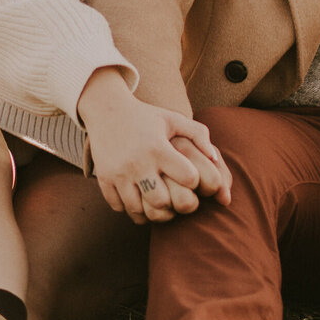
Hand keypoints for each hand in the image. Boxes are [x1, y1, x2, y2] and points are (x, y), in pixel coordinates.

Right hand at [77, 68, 231, 223]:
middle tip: (176, 199)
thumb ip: (199, 134)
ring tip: (159, 203)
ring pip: (138, 209)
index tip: (190, 177)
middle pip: (161, 201)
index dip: (194, 181)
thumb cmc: (146, 116)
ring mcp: (118, 173)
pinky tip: (139, 199)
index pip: (188, 178)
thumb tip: (215, 159)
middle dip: (172, 204)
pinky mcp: (104, 179)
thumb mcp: (173, 119)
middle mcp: (138, 163)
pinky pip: (119, 207)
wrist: (106, 109)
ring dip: (151, 211)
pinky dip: (130, 209)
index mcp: (158, 148)